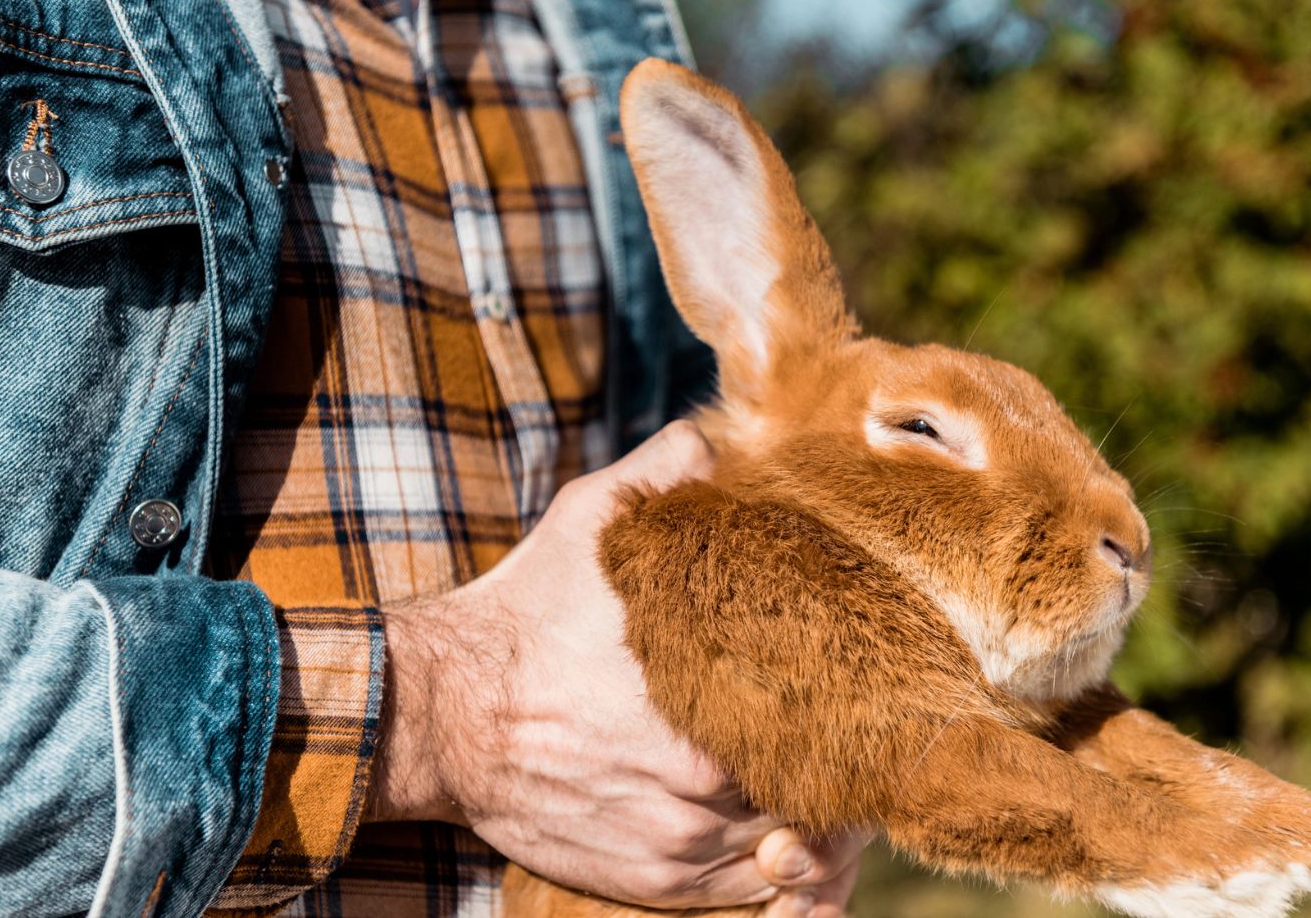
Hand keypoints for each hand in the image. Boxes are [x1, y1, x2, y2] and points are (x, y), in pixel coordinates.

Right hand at [369, 421, 866, 915]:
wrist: (440, 712)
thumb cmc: (523, 614)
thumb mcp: (593, 519)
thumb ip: (669, 473)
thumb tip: (721, 439)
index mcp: (713, 698)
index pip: (833, 722)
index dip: (862, 714)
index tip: (869, 694)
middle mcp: (705, 785)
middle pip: (820, 792)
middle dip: (843, 771)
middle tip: (860, 745)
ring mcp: (677, 842)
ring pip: (787, 851)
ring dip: (813, 828)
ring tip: (831, 796)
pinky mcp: (648, 881)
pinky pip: (743, 896)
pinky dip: (771, 874)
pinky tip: (784, 846)